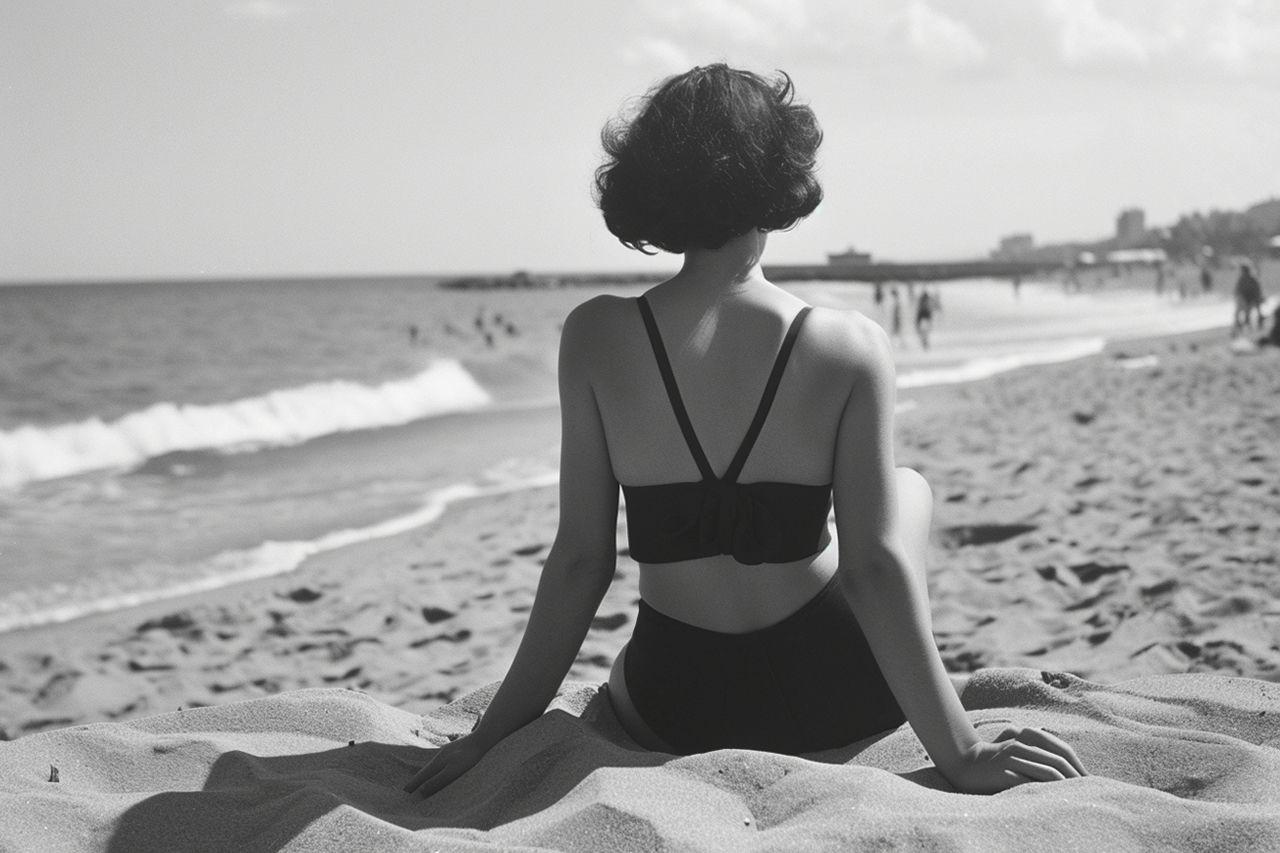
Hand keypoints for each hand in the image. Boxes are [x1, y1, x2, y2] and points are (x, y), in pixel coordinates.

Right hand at [403, 733, 492, 798]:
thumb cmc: (469, 757)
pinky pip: (442, 762)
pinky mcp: (455, 750)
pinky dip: (436, 769)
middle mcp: (440, 755)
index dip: (414, 784)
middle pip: (426, 770)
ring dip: (427, 774)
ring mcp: (448, 751)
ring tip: (422, 780)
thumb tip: (422, 791)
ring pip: (434, 765)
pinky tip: (441, 769)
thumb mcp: (453, 771)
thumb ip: (438, 781)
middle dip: (417, 779)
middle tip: (409, 788)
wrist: (483, 738)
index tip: (405, 792)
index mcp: (438, 762)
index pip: (422, 775)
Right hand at [941, 726, 1086, 793]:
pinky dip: (1048, 789)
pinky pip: (1033, 780)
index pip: (1062, 749)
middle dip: (1077, 776)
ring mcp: (1014, 756)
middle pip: (1060, 759)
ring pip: (1050, 769)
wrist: (964, 764)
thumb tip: (1055, 751)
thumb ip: (1033, 746)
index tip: (1088, 780)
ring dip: (1067, 784)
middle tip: (1088, 791)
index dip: (1077, 764)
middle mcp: (1022, 743)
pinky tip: (1055, 797)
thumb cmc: (993, 760)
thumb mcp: (1014, 747)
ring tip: (1076, 796)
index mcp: (1027, 736)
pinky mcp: (1006, 770)